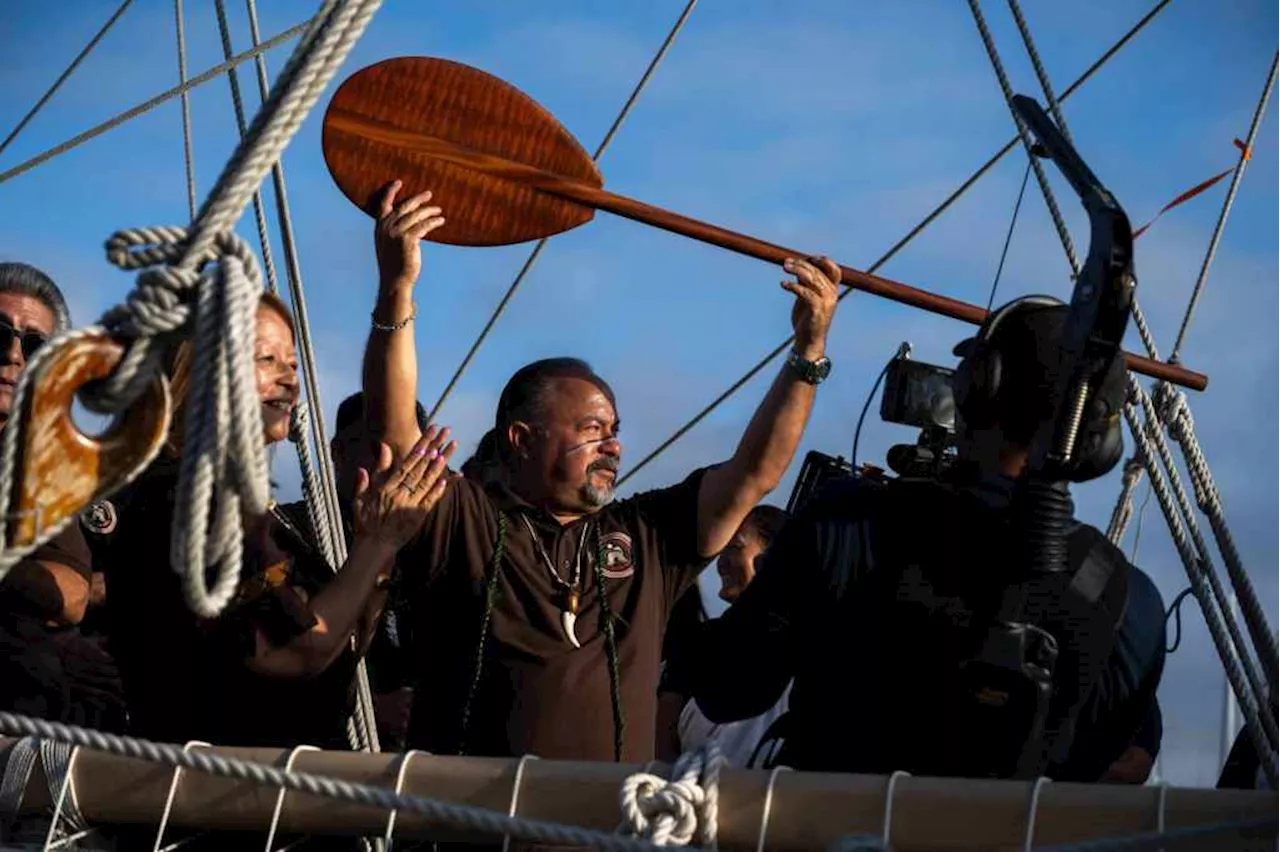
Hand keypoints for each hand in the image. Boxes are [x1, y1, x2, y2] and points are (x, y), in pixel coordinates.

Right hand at [352, 426, 457, 551]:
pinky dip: (438, 491)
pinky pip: (429, 501)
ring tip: (446, 454)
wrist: (372, 546)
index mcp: (386, 488)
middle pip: (418, 469)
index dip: (417, 452)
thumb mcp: (359, 498)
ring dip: (436, 468)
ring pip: (425, 483)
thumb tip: (367, 462)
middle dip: (432, 451)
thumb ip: (366, 479)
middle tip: (443, 437)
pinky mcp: (417, 517)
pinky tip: (446, 480)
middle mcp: (399, 494)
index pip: (405, 465)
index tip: (427, 439)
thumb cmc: (365, 522)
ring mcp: (409, 505)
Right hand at [374, 180, 445, 290]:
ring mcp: (396, 233)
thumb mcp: (388, 244)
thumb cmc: (394, 264)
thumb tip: (410, 219)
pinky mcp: (408, 240)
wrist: (395, 281)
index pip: (383, 204)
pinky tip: (441, 220)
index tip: (398, 182)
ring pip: (416, 216)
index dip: (390, 192)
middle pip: (404, 207)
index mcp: (379, 227)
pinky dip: (433, 222)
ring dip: (429, 211)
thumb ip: (394, 230)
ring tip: (439, 210)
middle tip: (429, 194)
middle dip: (417, 199)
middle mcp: (386, 228)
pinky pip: (424, 226)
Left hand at [781, 255, 839, 358]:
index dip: (821, 261)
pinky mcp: (817, 309)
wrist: (808, 340)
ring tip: (784, 268)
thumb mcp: (806, 297)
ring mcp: (826, 302)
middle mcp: (832, 294)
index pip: (833, 269)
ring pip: (812, 279)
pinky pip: (805, 292)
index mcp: (832, 290)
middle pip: (817, 271)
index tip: (804, 258)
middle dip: (801, 264)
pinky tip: (783, 284)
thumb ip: (805, 283)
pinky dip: (793, 286)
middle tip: (785, 263)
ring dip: (797, 270)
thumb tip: (797, 267)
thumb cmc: (807, 318)